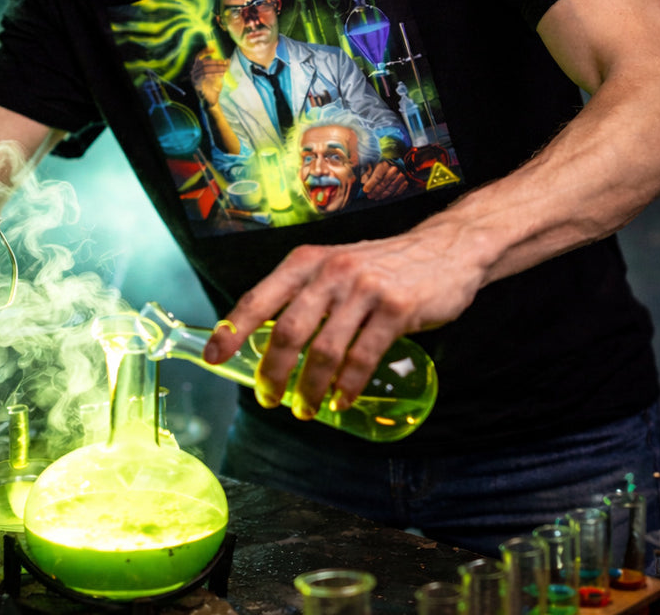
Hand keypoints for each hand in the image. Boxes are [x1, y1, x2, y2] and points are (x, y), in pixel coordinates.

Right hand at [190, 48, 230, 107]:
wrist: (212, 100)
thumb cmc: (214, 87)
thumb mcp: (219, 75)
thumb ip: (222, 67)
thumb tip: (228, 60)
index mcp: (197, 68)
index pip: (198, 56)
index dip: (205, 52)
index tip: (214, 50)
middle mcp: (193, 72)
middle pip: (203, 62)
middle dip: (215, 62)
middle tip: (225, 63)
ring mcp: (193, 78)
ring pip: (205, 69)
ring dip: (216, 68)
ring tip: (225, 70)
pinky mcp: (196, 84)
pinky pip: (204, 76)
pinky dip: (213, 74)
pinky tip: (220, 75)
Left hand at [203, 224, 482, 419]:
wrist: (445, 250)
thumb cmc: (382, 265)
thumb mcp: (335, 266)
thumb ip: (306, 294)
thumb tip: (268, 340)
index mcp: (307, 261)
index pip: (259, 298)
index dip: (233, 330)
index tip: (214, 358)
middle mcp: (331, 272)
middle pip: (288, 332)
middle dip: (272, 373)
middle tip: (268, 398)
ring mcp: (364, 290)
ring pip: (324, 351)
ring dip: (309, 389)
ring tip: (306, 409)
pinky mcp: (396, 309)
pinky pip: (362, 358)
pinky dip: (347, 387)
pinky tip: (341, 400)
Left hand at [360, 161, 409, 200]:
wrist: (392, 161)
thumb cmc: (379, 164)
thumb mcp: (371, 164)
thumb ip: (367, 172)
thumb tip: (362, 181)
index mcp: (385, 162)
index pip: (378, 175)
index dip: (371, 184)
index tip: (365, 190)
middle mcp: (394, 167)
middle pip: (385, 182)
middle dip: (376, 190)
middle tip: (370, 196)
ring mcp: (401, 174)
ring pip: (392, 186)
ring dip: (384, 194)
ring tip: (376, 197)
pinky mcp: (405, 179)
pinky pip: (400, 189)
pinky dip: (394, 194)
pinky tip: (386, 196)